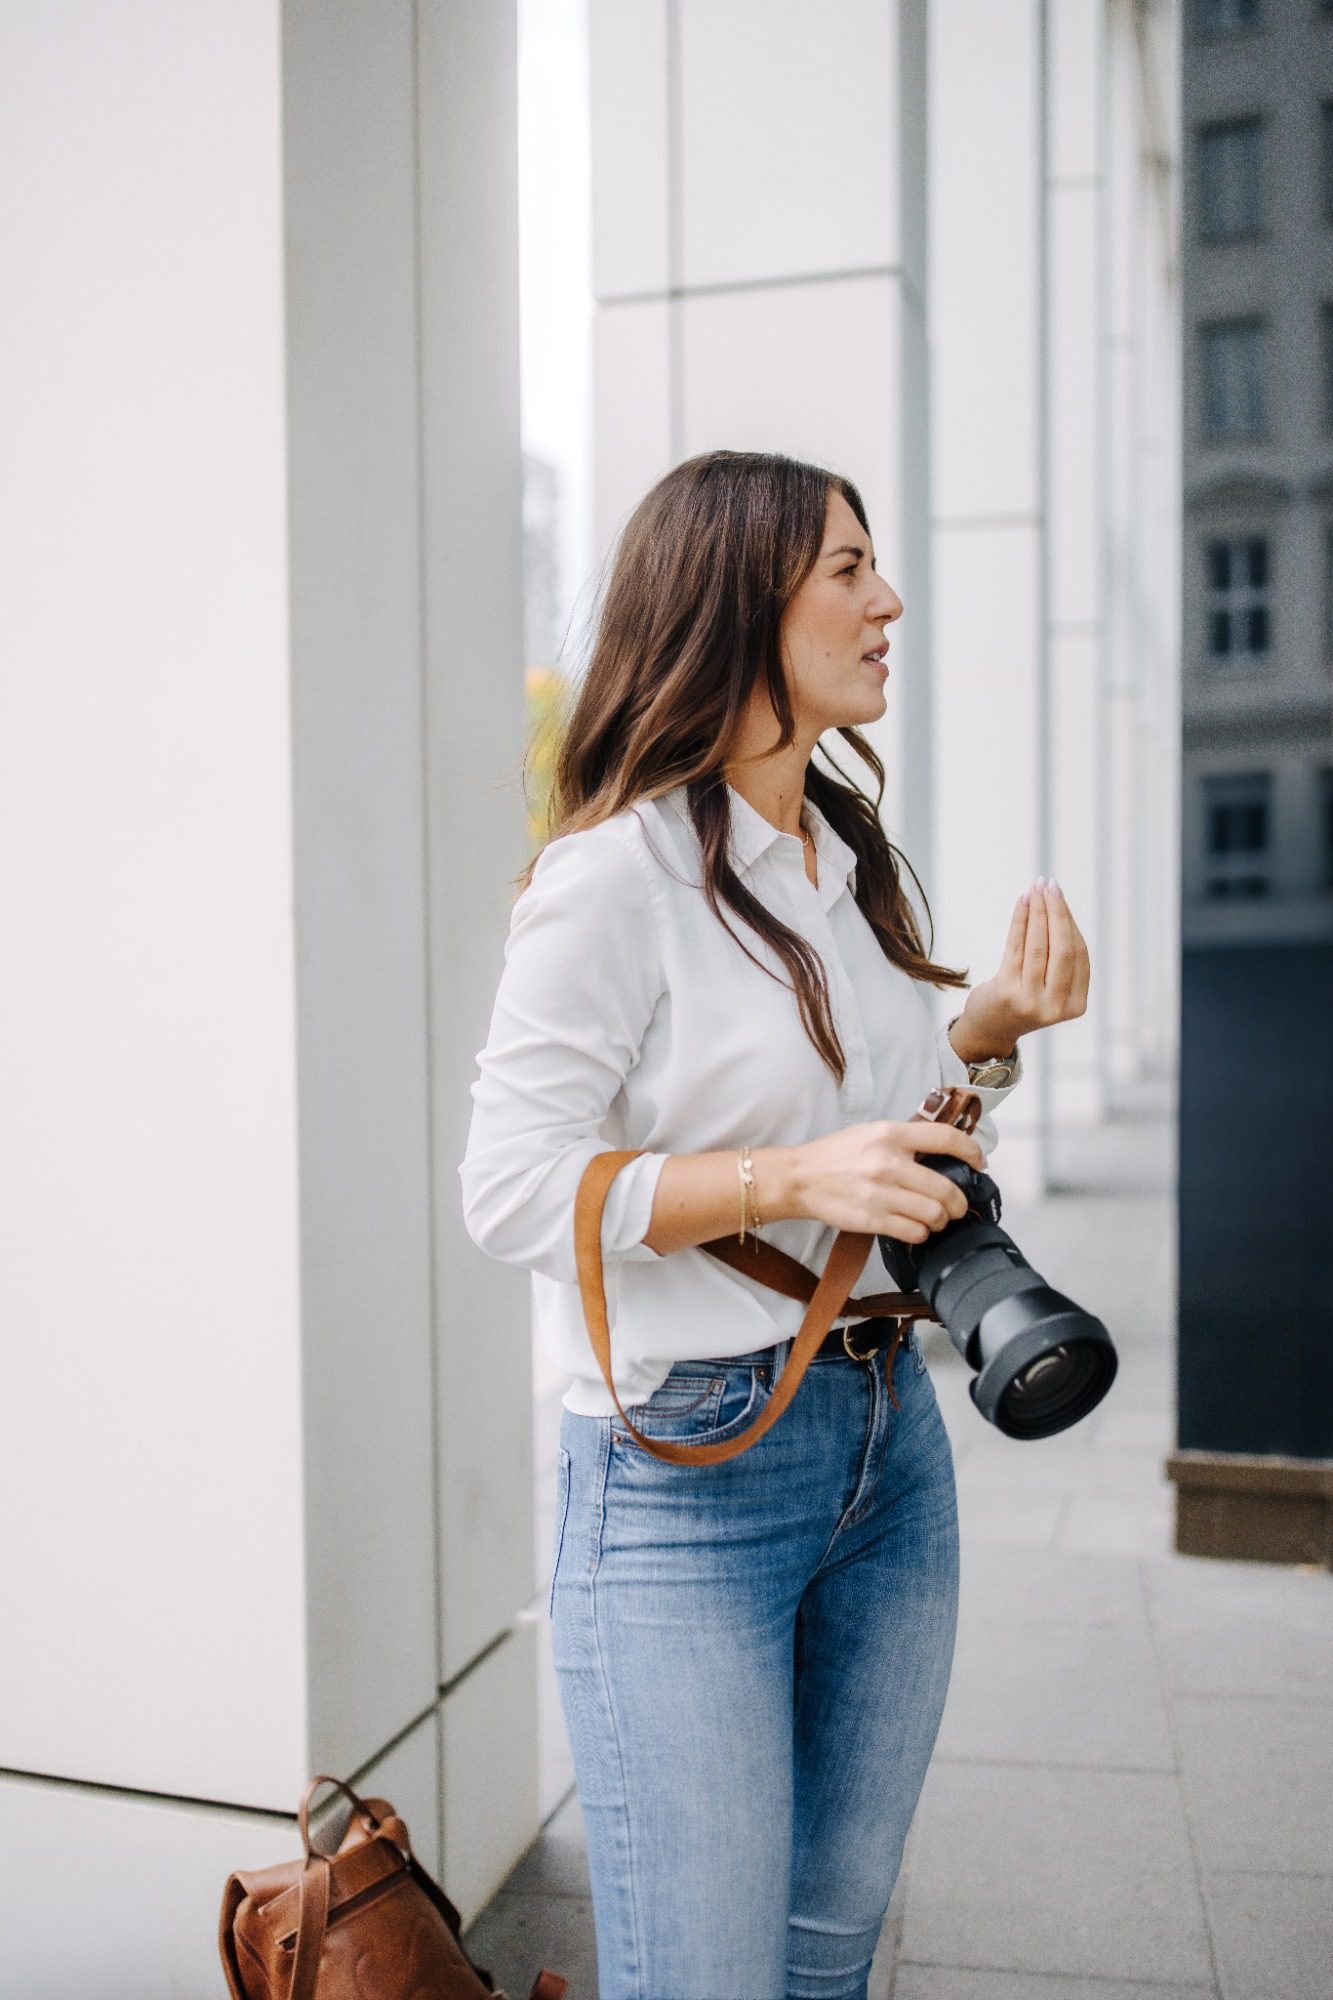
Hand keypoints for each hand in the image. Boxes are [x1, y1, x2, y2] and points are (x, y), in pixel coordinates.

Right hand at [788, 1118, 986, 1245]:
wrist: (800, 1178)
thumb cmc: (835, 1156)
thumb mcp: (871, 1133)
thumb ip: (905, 1140)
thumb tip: (942, 1152)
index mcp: (891, 1134)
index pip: (945, 1138)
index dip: (972, 1152)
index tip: (979, 1164)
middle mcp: (888, 1161)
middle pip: (946, 1188)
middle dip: (958, 1203)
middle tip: (956, 1206)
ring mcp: (880, 1192)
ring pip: (934, 1214)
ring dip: (940, 1221)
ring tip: (933, 1219)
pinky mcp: (871, 1218)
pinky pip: (913, 1232)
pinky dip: (920, 1233)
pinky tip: (913, 1228)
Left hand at [956, 877, 1090, 1055]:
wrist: (991, 1029)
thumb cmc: (1026, 999)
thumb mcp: (1053, 988)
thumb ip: (1063, 959)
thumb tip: (1060, 907)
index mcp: (1075, 1005)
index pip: (1079, 955)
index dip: (1070, 923)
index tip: (1060, 897)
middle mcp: (1055, 1006)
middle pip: (1063, 949)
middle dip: (1058, 912)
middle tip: (1051, 885)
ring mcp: (1030, 1001)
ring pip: (1039, 947)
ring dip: (1038, 912)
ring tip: (1035, 887)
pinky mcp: (1006, 992)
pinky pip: (1016, 948)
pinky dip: (1020, 920)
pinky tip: (1022, 901)